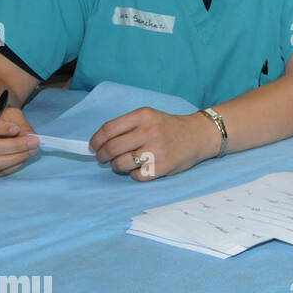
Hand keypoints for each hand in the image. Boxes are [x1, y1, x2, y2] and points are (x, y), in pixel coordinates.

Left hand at [89, 108, 219, 180]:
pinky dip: (133, 174)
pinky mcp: (163, 167)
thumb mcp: (149, 117)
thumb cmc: (168, 127)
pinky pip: (136, 176)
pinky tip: (139, 168)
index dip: (96, 141)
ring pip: (121, 164)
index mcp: (143, 116)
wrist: (199, 135)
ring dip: (116, 166)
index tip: (93, 147)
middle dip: (102, 156)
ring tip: (122, 163)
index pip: (109, 129)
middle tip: (103, 158)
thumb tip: (99, 144)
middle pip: (112, 148)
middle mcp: (150, 132)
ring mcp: (157, 151)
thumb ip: (126, 126)